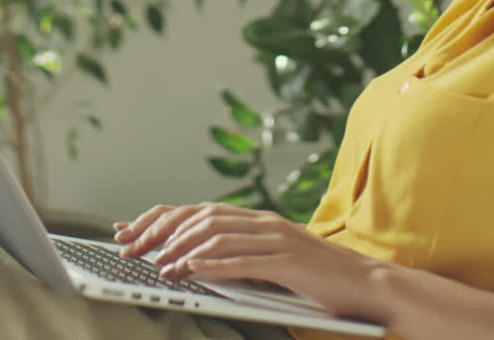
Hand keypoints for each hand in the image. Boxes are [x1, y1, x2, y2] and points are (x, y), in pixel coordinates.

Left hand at [113, 202, 390, 321]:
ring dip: (182, 250)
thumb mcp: (269, 260)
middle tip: (132, 249)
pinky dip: (215, 264)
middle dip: (160, 232)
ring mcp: (276, 238)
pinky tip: (193, 269)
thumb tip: (190, 260)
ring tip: (158, 266)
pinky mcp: (287, 260)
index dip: (160, 218)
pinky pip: (245, 260)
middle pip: (200, 218)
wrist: (364, 282)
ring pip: (218, 236)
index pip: (197, 211)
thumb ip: (237, 254)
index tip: (129, 230)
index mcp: (255, 220)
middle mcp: (262, 222)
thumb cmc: (316, 277)